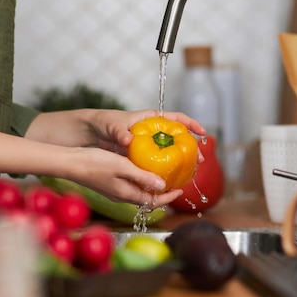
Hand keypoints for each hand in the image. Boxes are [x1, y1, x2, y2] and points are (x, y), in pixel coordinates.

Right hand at [61, 145, 184, 206]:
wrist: (71, 163)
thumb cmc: (95, 163)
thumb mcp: (123, 167)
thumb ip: (142, 176)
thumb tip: (162, 185)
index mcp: (127, 194)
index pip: (153, 202)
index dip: (168, 197)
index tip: (180, 189)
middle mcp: (122, 195)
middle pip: (147, 199)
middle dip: (162, 192)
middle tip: (175, 181)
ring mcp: (115, 190)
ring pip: (139, 192)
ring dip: (151, 186)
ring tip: (162, 174)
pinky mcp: (109, 184)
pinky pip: (130, 185)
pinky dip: (141, 180)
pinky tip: (142, 167)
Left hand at [89, 109, 205, 162]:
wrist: (94, 132)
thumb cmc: (105, 123)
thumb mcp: (113, 126)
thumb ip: (120, 133)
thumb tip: (128, 140)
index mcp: (151, 118)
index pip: (177, 118)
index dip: (191, 124)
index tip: (202, 132)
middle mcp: (154, 130)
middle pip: (179, 137)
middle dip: (192, 147)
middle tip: (200, 160)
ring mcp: (151, 142)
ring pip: (172, 150)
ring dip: (182, 160)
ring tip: (191, 172)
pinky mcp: (145, 154)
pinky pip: (160, 160)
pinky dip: (168, 168)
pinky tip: (172, 178)